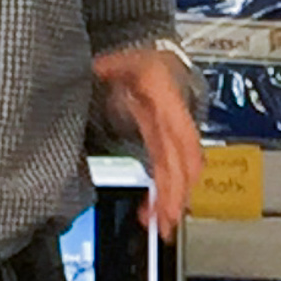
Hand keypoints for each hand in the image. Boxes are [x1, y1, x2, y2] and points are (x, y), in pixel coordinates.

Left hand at [91, 43, 201, 237]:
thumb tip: (98, 69)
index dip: (182, 161)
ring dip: (171, 199)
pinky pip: (167, 169)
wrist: (152, 53)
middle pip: (181, 160)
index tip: (178, 187)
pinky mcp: (162, 142)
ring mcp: (169, 132)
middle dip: (175, 193)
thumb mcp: (120, 57)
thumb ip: (109, 66)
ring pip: (177, 170)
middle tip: (164, 222)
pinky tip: (153, 211)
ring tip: (160, 227)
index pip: (181, 133)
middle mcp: (173, 118)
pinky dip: (163, 192)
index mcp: (166, 97)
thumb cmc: (139, 56)